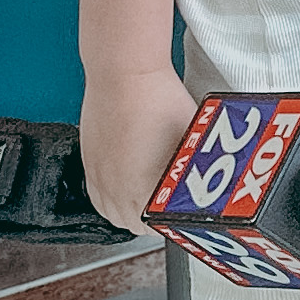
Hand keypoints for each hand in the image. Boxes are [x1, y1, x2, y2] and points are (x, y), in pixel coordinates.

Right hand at [80, 67, 200, 235]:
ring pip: (111, 212)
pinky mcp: (89, 160)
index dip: (170, 224)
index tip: (180, 218)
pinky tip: (123, 189)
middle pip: (131, 224)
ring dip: (128, 214)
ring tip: (145, 205)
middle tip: (166, 213)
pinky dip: (110, 199)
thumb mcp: (190, 138)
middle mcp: (115, 186)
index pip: (154, 226)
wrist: (124, 72)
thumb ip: (195, 167)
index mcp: (141, 187)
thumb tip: (211, 177)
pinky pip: (96, 195)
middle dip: (151, 223)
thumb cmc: (156, 98)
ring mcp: (99, 173)